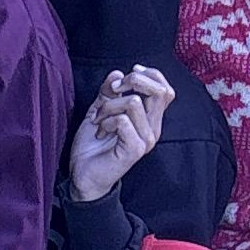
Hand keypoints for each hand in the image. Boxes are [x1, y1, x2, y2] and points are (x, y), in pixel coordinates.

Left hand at [68, 65, 175, 204]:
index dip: (150, 75)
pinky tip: (100, 131)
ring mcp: (146, 140)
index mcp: (149, 119)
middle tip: (112, 90)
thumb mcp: (100, 109)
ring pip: (134, 102)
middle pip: (159, 91)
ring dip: (109, 105)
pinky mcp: (135, 149)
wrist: (84, 176)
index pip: (166, 90)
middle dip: (132, 81)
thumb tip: (117, 73)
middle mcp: (153, 129)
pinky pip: (123, 121)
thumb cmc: (93, 145)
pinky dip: (107, 121)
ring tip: (99, 119)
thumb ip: (109, 91)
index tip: (127, 75)